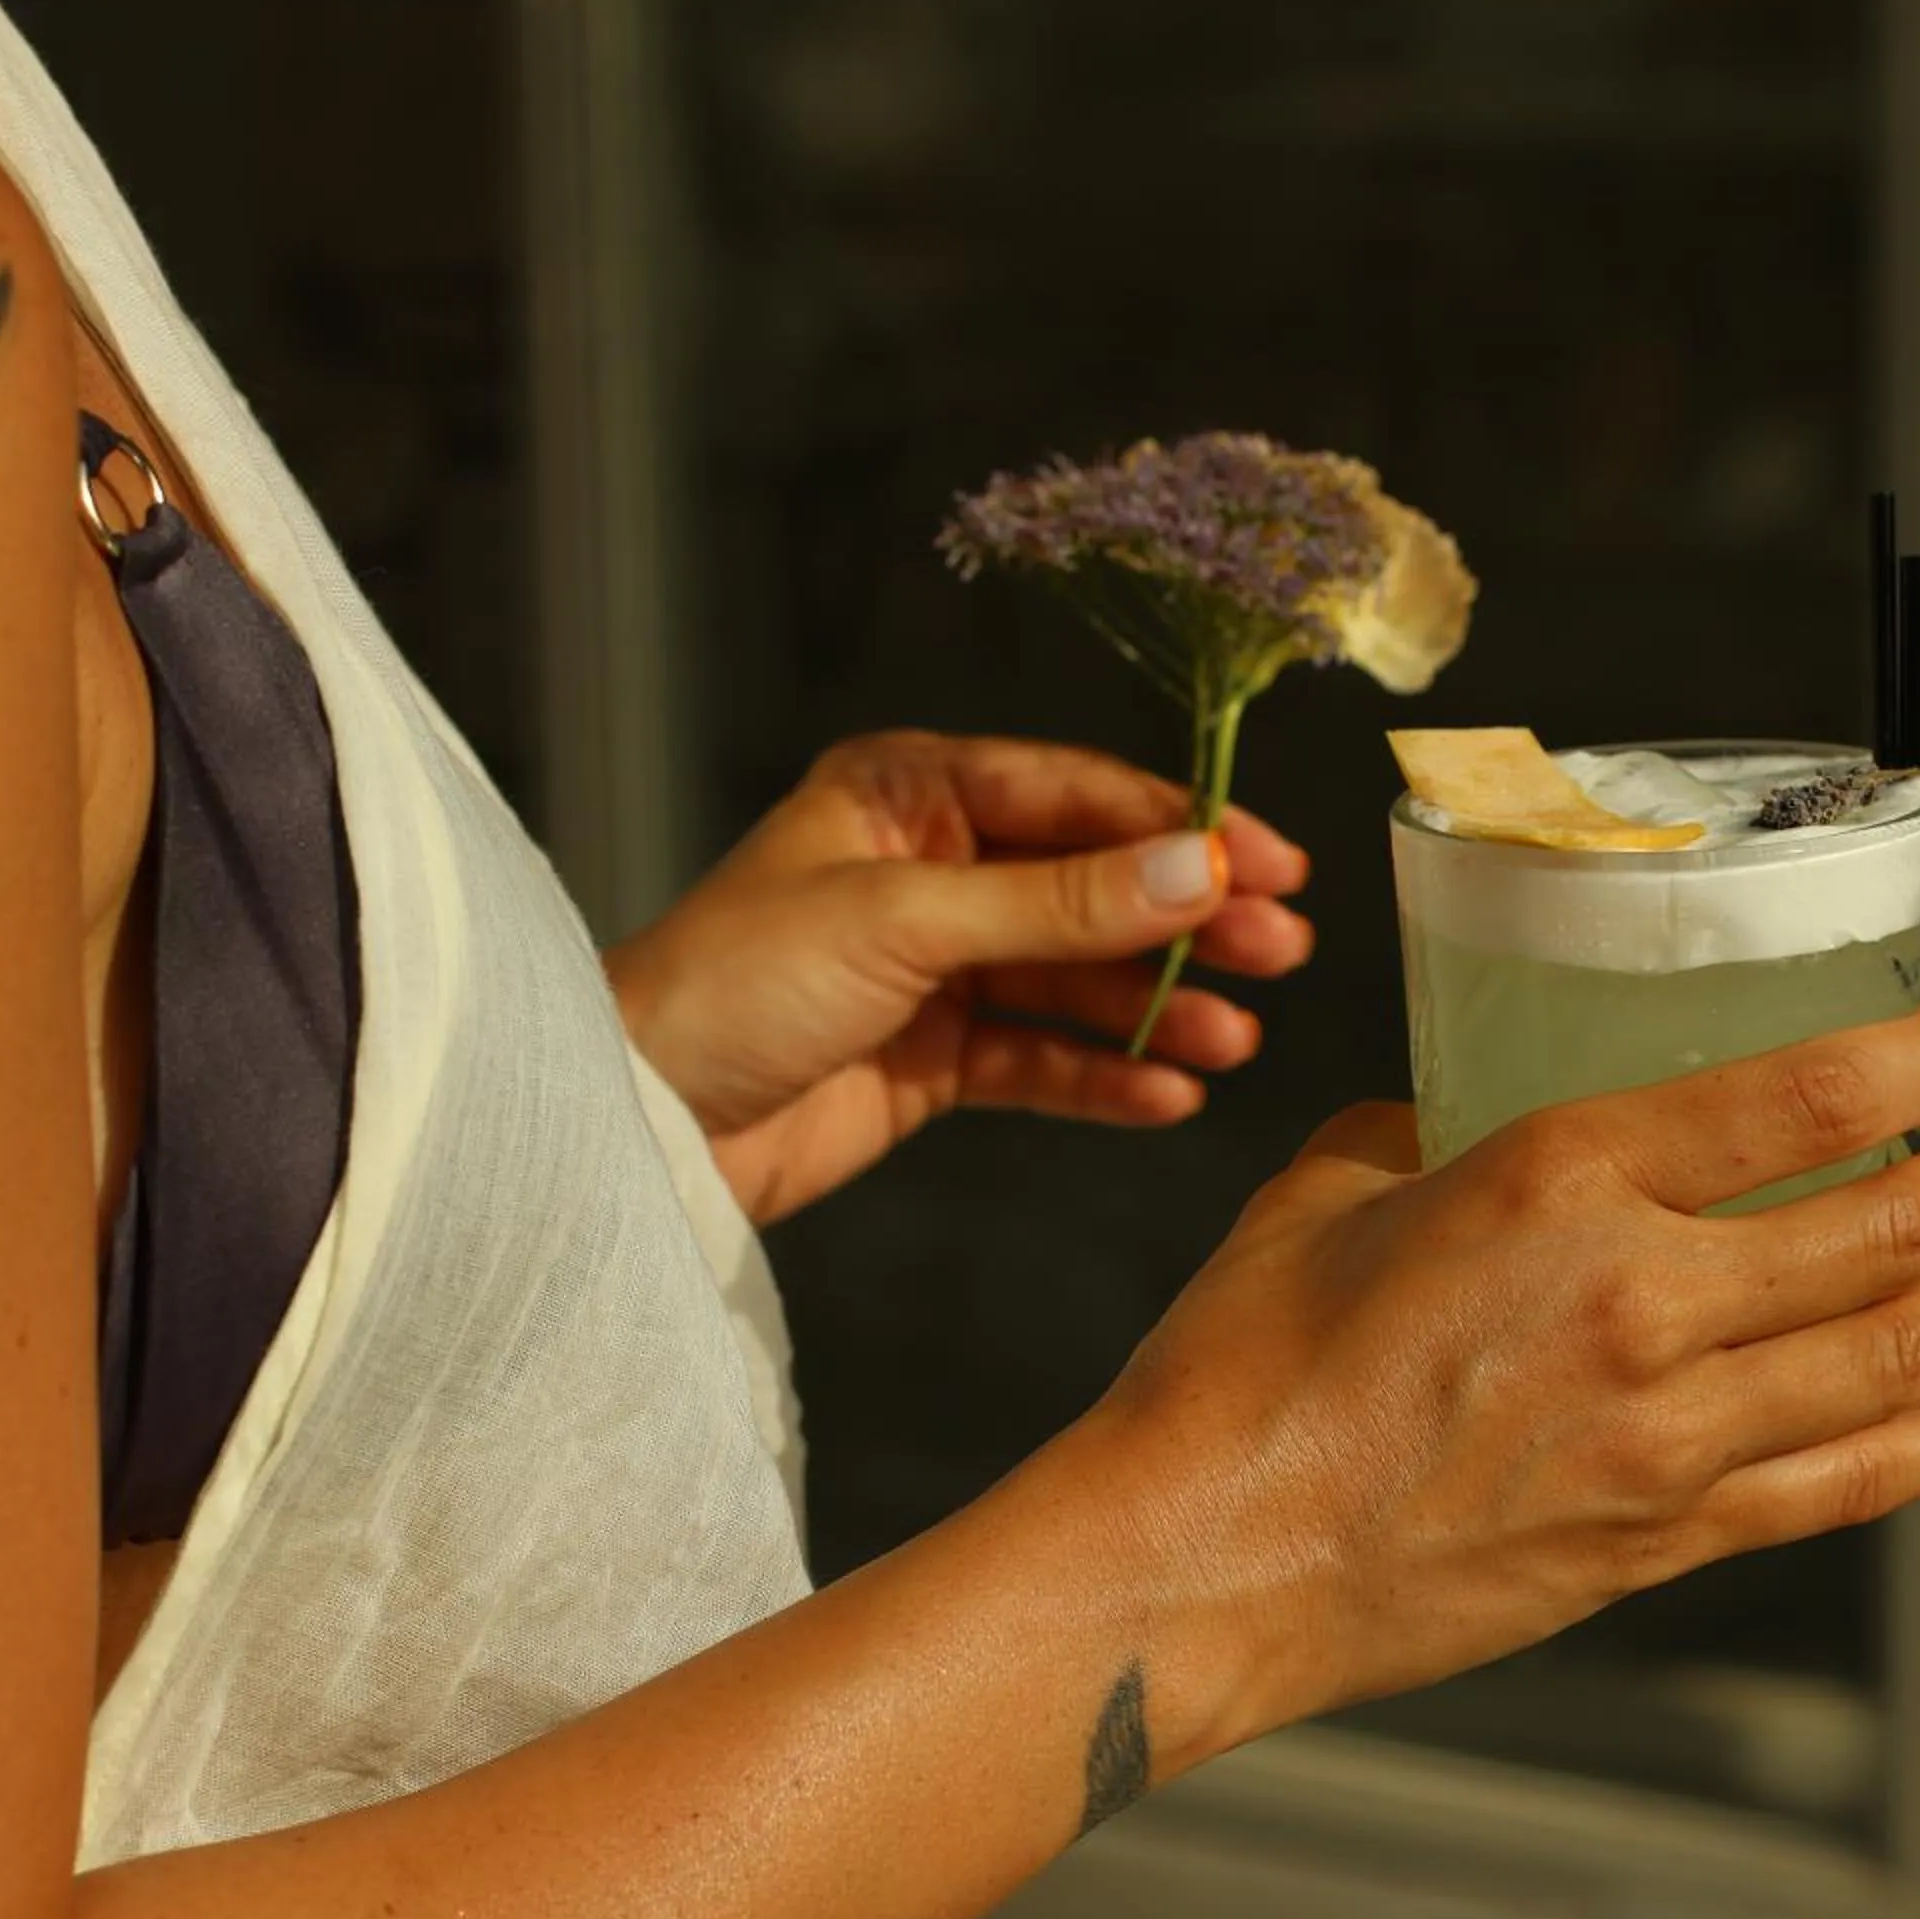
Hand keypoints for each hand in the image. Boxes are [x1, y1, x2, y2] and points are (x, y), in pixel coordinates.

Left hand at [605, 731, 1313, 1224]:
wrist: (638, 1126)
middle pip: (1092, 885)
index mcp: (909, 792)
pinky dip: (1105, 1074)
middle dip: (1186, 920)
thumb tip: (1201, 866)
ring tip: (1235, 1040)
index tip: (1273, 864)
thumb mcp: (906, 923)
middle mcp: (932, 867)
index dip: (1180, 826)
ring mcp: (935, 966)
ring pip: (1077, 977)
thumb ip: (1061, 903)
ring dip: (1159, 1006)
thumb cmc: (736, 985)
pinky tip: (1171, 1094)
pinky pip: (1043, 1058)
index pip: (1075, 793)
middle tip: (1281, 950)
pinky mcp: (932, 1058)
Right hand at [1048, 993, 1919, 1753]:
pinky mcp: (1668, 1539)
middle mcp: (1642, 1300)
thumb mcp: (1329, 1190)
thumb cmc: (1239, 1378)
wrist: (1201, 1563)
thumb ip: (1424, 1134)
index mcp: (1562, 1180)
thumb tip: (1462, 1122)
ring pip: (1900, 1350)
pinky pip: (1862, 1484)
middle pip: (1890, 1224)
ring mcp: (1670, 1436)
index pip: (1809, 1096)